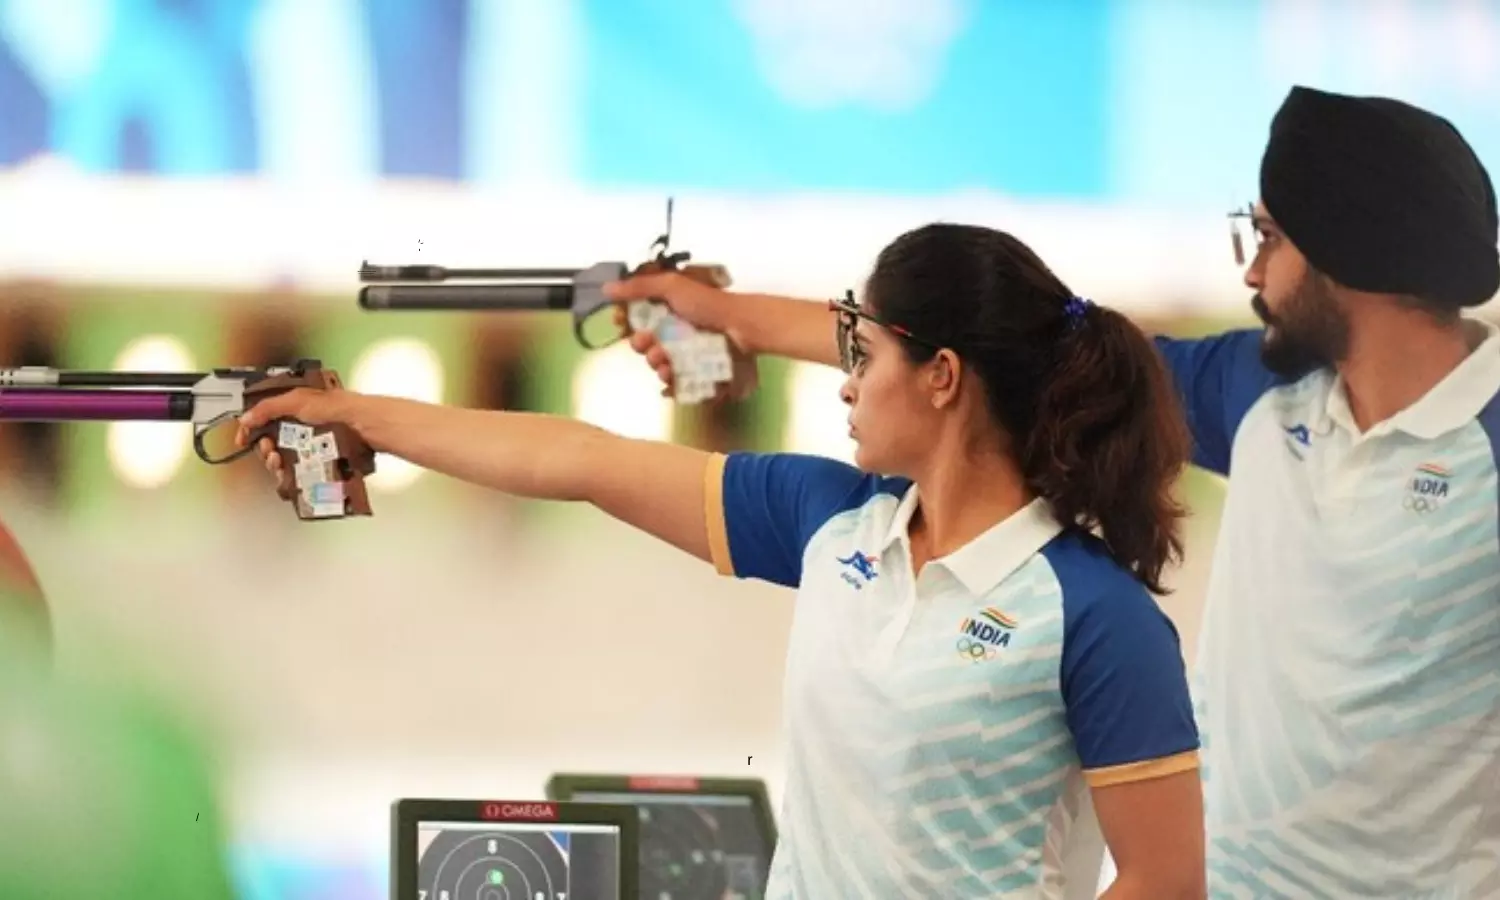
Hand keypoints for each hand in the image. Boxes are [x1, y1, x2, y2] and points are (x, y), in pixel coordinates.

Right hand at [233, 387, 354, 498]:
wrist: (365, 426)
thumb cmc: (340, 407)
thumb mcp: (298, 401)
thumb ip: (269, 408)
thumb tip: (247, 418)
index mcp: (295, 407)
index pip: (264, 418)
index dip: (250, 428)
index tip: (242, 438)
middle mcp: (302, 426)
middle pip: (272, 441)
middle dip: (264, 448)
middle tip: (269, 450)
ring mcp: (312, 444)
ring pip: (284, 459)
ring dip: (275, 462)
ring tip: (279, 461)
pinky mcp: (321, 460)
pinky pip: (299, 471)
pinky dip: (290, 474)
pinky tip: (290, 472)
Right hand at [604, 271, 759, 401]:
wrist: (741, 326)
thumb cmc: (708, 303)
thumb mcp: (672, 286)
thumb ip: (639, 286)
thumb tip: (607, 288)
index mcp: (666, 311)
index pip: (636, 319)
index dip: (625, 322)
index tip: (619, 322)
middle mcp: (673, 332)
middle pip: (644, 344)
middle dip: (641, 345)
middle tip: (647, 343)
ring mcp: (685, 353)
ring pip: (658, 364)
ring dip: (655, 363)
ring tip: (664, 360)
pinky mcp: (696, 372)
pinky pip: (676, 383)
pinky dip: (670, 383)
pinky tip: (670, 379)